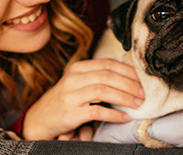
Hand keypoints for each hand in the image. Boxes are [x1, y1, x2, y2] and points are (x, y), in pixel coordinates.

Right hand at [22, 59, 143, 139]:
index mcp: (78, 68)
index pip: (108, 63)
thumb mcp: (78, 83)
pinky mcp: (71, 113)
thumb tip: (130, 79)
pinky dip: (114, 115)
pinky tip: (124, 117)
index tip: (141, 81)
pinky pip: (97, 112)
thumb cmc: (65, 100)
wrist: (40, 119)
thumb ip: (98, 78)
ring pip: (104, 91)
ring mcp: (71, 96)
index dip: (128, 71)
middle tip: (143, 94)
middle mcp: (73, 79)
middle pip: (108, 76)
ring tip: (137, 105)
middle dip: (130, 85)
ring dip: (125, 98)